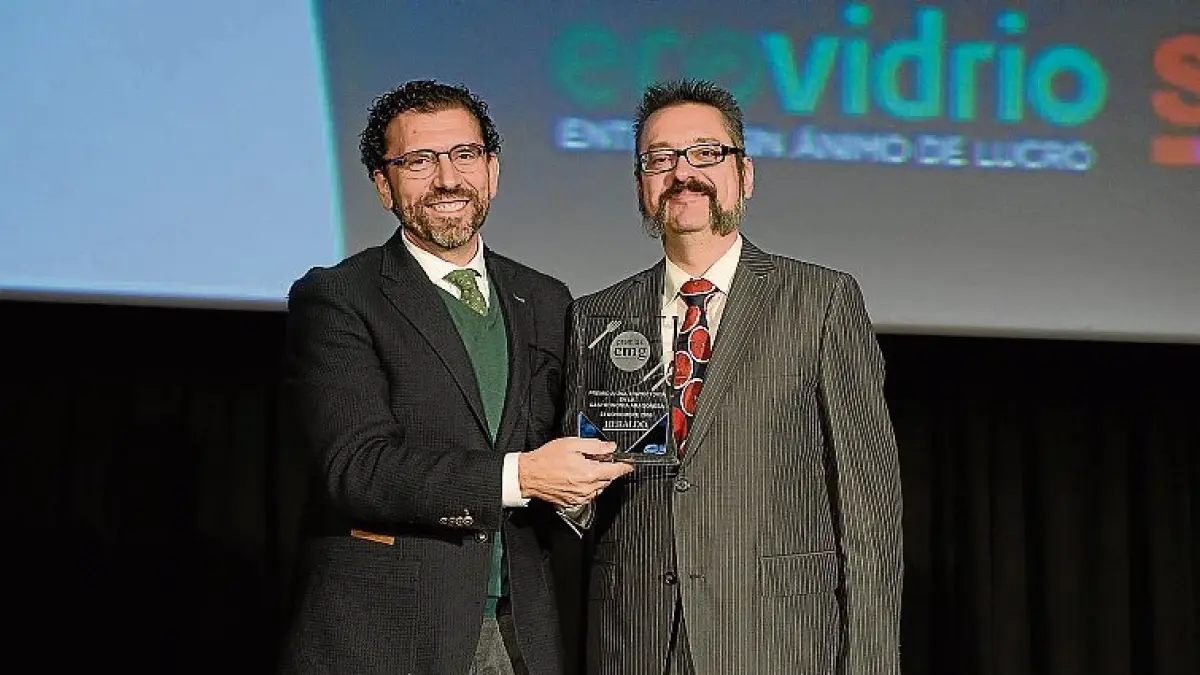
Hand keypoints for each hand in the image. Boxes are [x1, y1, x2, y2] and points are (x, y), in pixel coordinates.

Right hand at [518, 437, 632, 507]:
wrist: (529, 475)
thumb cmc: (546, 459)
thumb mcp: (572, 444)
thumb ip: (595, 446)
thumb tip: (610, 447)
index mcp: (589, 472)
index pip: (616, 470)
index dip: (625, 466)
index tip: (630, 464)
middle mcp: (587, 488)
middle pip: (608, 478)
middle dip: (607, 468)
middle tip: (595, 458)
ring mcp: (580, 497)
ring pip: (599, 487)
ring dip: (597, 477)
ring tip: (581, 467)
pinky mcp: (573, 502)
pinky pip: (588, 494)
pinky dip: (587, 486)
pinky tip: (576, 477)